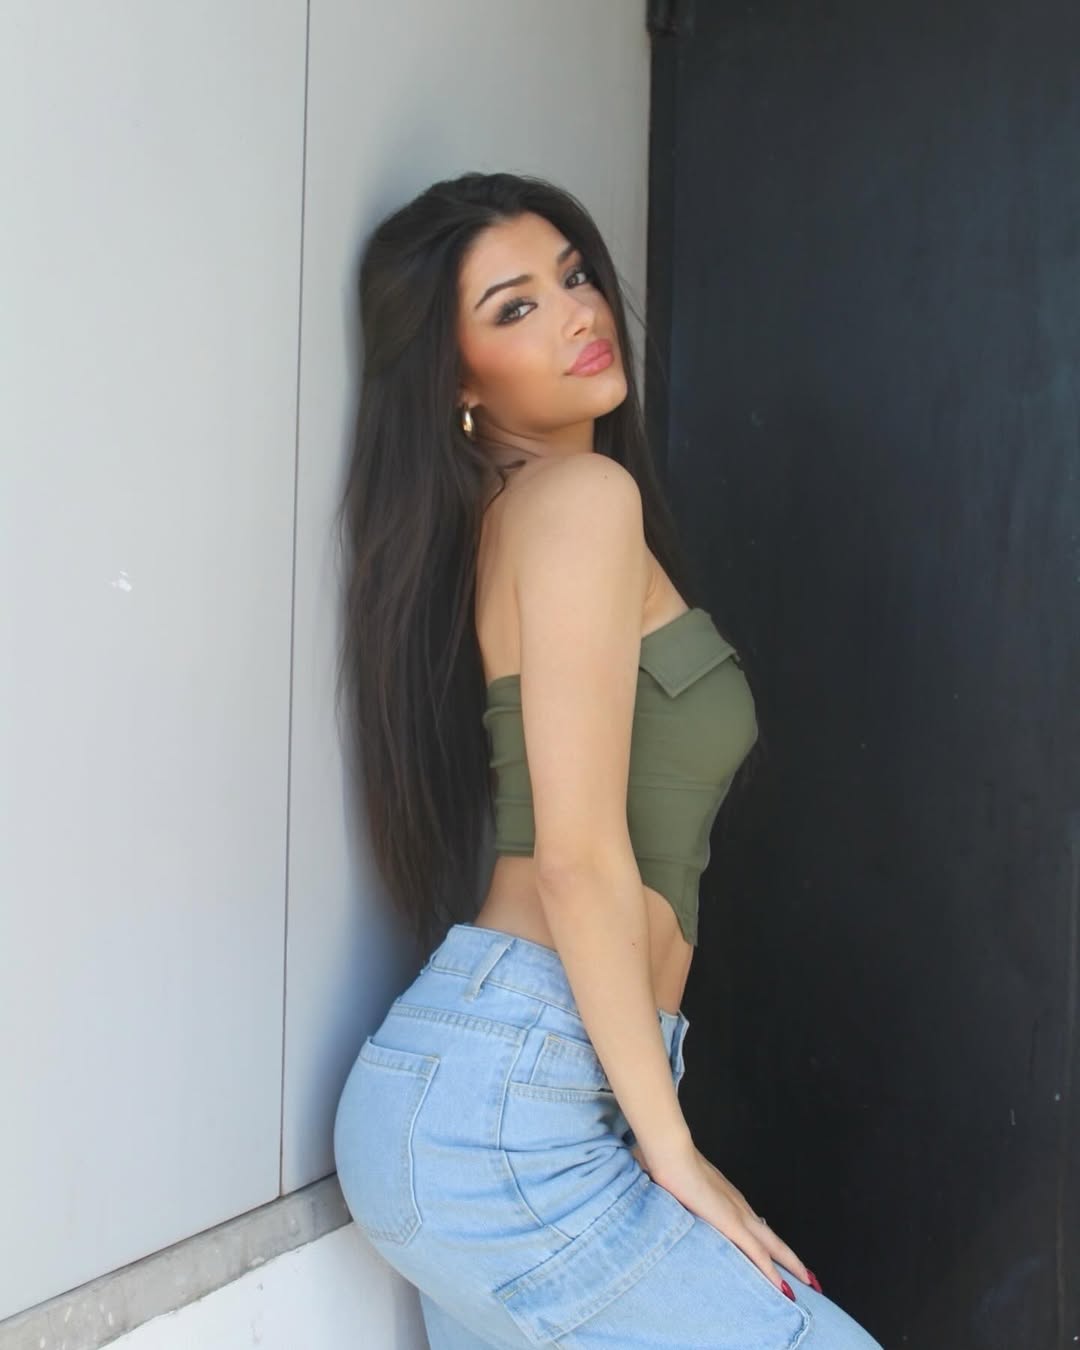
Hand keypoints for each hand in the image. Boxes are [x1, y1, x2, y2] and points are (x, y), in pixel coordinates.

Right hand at [630, 1139, 812, 1298]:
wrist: (672, 1155)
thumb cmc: (672, 1166)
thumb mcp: (682, 1186)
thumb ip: (687, 1198)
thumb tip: (680, 1202)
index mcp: (729, 1200)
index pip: (756, 1226)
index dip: (769, 1242)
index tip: (779, 1256)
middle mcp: (740, 1208)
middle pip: (773, 1239)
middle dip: (792, 1259)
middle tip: (810, 1277)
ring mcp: (738, 1216)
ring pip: (774, 1247)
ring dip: (791, 1266)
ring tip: (808, 1284)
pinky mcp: (732, 1224)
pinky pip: (758, 1254)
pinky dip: (772, 1272)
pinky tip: (783, 1288)